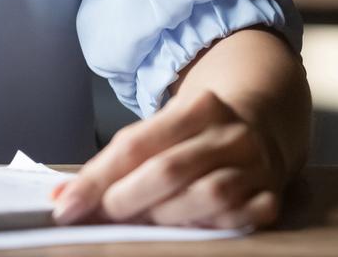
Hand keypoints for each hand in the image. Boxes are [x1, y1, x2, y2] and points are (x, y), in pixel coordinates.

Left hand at [52, 88, 287, 229]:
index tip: (66, 205)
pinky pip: (239, 219)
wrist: (262, 124)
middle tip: (102, 217)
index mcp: (197, 108)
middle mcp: (230, 134)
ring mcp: (256, 165)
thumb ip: (116, 162)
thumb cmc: (195, 134)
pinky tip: (188, 230)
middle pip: (168, 170)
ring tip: (143, 224)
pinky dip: (209, 228)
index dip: (97, 178)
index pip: (135, 144)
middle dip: (126, 199)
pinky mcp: (272, 196)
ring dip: (165, 217)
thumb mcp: (160, 130)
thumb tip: (65, 197)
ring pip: (207, 196)